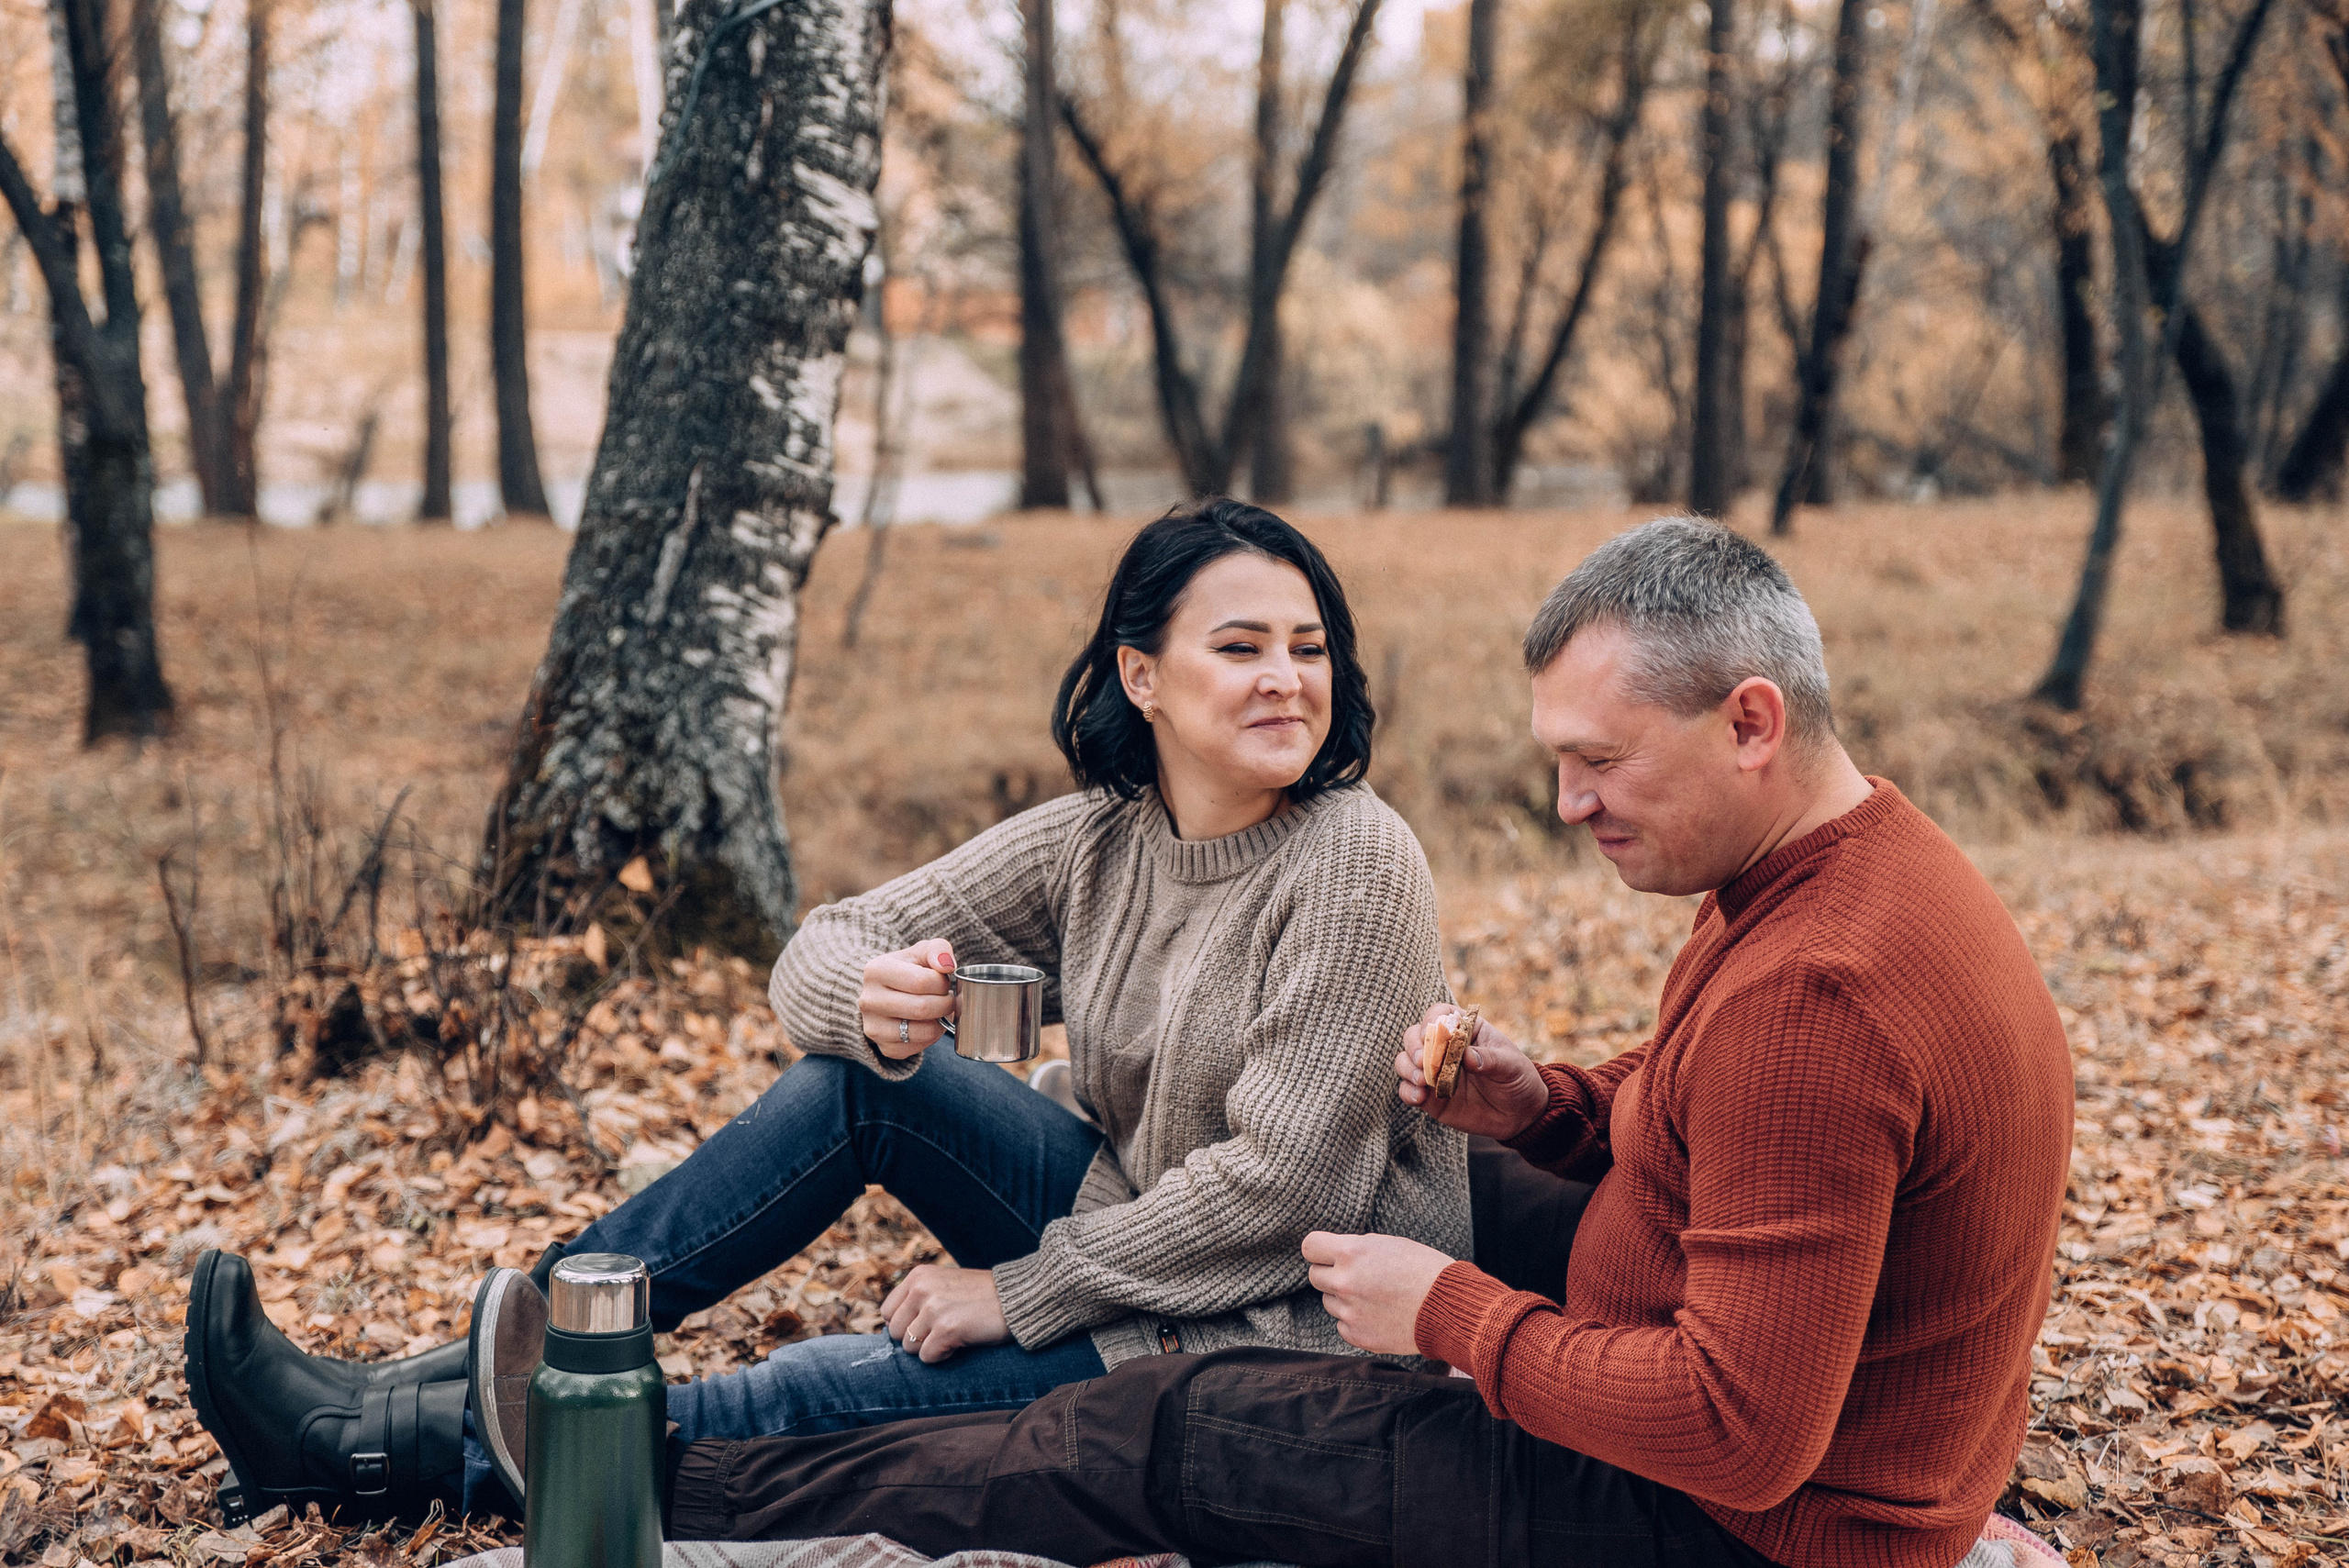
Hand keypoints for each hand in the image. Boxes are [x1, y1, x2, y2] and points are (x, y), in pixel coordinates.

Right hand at [861, 939, 956, 1058]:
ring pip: (922, 1031)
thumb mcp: (921, 952)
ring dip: (941, 1021)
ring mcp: (873, 1027)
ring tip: (939, 1010)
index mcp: (876, 971)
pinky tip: (928, 1023)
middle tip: (948, 998)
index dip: (942, 983)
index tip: (943, 981)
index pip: (922, 981)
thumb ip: (938, 950)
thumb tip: (947, 965)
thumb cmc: (909, 970)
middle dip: (945, 1003)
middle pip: (922, 1008)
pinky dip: (931, 1037)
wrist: (887, 994)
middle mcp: (868, 1000)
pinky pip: (918, 1048)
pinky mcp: (884, 1047)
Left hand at [880, 1263, 1008, 1362]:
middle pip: (895, 1332)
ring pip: (909, 1347)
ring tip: (953, 1334)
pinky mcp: (947, 1329)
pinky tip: (960, 1342)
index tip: (926, 1325)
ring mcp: (933, 1308)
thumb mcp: (944, 1285)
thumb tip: (891, 1328)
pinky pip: (927, 1357)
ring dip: (930, 1347)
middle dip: (916, 1338)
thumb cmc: (982, 1296)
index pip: (887, 1312)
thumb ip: (918, 1299)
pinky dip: (943, 1356)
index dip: (905, 1324)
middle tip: (942, 1331)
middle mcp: (922, 1289)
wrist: (1018, 1298)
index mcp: (918, 1276)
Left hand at [1302, 1232, 1455, 1355]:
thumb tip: (1336, 1254)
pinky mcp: (1359, 1336)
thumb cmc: (1425, 1269)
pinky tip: (1378, 1315)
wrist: (1450, 1307)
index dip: (1319, 1250)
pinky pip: (1342, 1325)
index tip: (1327, 1254)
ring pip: (1329, 1302)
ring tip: (1375, 1297)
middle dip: (1332, 1274)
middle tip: (1358, 1276)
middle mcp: (1345, 1282)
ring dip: (1345, 1299)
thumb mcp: (1389, 1244)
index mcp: (1351, 1252)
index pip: (1310, 1247)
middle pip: (1315, 1276)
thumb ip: (1357, 1248)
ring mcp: (1350, 1311)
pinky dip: (1355, 1321)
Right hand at [1395, 1004, 1549, 1140]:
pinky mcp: (1430, 1097)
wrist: (1520, 1115)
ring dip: (1407, 1068)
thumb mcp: (1512, 1066)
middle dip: (1413, 1046)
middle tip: (1421, 1060)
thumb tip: (1467, 1056)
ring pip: (1405, 1061)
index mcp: (1465, 1030)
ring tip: (1422, 1081)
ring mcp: (1435, 1072)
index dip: (1430, 1021)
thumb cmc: (1518, 1079)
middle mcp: (1444, 1048)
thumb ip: (1490, 1059)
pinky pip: (1408, 1090)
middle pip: (1414, 1036)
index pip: (1439, 1015)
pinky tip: (1420, 1097)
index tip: (1430, 1034)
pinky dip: (1408, 1092)